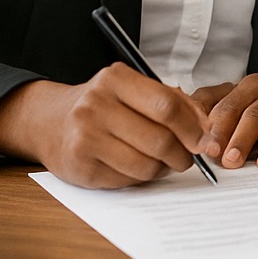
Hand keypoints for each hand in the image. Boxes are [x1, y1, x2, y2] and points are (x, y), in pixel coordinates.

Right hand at [0, 63, 214, 188]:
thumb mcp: (133, 90)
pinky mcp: (80, 166)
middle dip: (183, 154)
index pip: (167, 105)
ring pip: (146, 164)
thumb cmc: (104, 106)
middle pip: (160, 139)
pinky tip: (135, 166)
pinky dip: (140, 177)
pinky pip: (127, 180)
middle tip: (188, 158)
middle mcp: (96, 104)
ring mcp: (85, 136)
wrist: (50, 122)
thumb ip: (171, 103)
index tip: (207, 140)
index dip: (193, 127)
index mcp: (116, 78)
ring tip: (161, 162)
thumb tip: (206, 129)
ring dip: (163, 169)